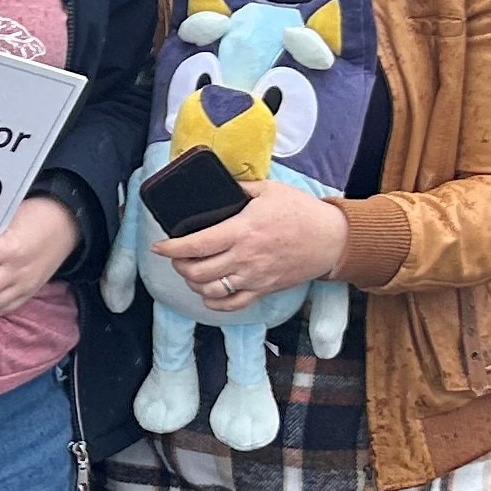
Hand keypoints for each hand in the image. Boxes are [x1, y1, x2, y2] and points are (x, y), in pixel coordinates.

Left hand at [160, 180, 350, 310]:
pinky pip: (232, 305)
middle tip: (176, 256)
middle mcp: (244, 258)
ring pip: (210, 290)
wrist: (332, 239)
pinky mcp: (263, 290)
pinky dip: (214, 303)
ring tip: (191, 272)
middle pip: (197, 271)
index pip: (195, 244)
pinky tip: (209, 293)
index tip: (158, 246)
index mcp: (242, 230)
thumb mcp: (269, 190)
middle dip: (179, 265)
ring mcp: (253, 277)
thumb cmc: (302, 212)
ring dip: (193, 283)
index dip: (171, 248)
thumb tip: (218, 185)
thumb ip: (240, 188)